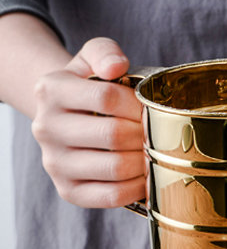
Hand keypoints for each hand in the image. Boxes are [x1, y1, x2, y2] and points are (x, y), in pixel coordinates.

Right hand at [31, 37, 143, 207]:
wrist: (68, 120)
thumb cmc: (90, 89)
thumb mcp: (92, 60)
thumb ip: (105, 52)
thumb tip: (116, 66)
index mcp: (50, 90)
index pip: (107, 97)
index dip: (138, 105)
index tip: (149, 109)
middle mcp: (45, 128)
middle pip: (114, 135)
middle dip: (145, 135)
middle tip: (158, 135)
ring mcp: (55, 163)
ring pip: (115, 168)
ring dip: (145, 162)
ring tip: (155, 154)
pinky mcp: (68, 191)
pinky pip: (112, 195)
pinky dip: (137, 188)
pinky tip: (146, 177)